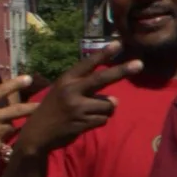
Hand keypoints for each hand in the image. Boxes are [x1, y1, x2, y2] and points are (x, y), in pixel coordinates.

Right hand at [0, 74, 34, 171]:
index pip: (2, 90)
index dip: (16, 83)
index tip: (29, 78)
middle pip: (18, 110)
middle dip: (32, 107)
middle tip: (43, 105)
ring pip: (11, 129)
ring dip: (9, 129)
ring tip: (1, 132)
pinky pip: (3, 144)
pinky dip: (0, 145)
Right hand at [15, 45, 142, 157]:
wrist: (37, 133)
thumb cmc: (53, 109)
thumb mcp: (63, 91)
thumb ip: (87, 90)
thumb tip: (115, 100)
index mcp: (66, 79)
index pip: (88, 63)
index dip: (104, 54)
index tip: (118, 44)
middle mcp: (72, 90)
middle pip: (103, 79)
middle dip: (122, 71)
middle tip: (139, 64)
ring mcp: (77, 107)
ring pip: (108, 104)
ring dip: (104, 109)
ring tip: (87, 112)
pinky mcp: (82, 122)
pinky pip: (104, 119)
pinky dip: (100, 121)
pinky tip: (85, 122)